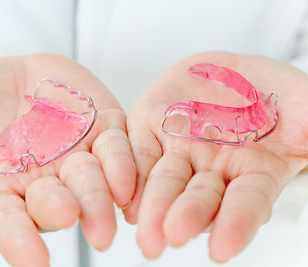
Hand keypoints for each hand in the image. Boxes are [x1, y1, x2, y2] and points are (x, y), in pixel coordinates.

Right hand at [0, 54, 135, 266]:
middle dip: (64, 211)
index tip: (33, 262)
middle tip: (71, 218)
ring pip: (93, 182)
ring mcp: (77, 158)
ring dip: (101, 198)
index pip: (9, 224)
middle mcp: (45, 182)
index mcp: (5, 191)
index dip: (19, 243)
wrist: (11, 78)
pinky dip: (124, 166)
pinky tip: (128, 183)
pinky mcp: (103, 131)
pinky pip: (118, 151)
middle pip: (57, 205)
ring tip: (110, 215)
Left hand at [124, 51, 307, 261]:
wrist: (231, 73)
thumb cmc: (272, 94)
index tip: (221, 251)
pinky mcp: (151, 130)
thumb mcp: (303, 104)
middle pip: (198, 198)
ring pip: (163, 182)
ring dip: (152, 205)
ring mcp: (179, 151)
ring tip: (143, 229)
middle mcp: (212, 170)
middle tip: (170, 238)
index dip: (236, 225)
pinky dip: (128, 173)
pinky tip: (122, 196)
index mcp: (253, 172)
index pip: (246, 203)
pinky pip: (138, 153)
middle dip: (185, 217)